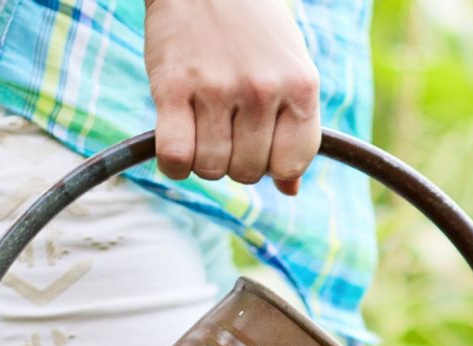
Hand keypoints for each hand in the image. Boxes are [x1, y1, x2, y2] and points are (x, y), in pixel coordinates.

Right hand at [145, 0, 320, 195]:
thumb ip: (295, 127)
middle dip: (235, 161)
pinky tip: (176, 144)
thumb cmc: (252, 27)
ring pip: (211, 168)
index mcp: (300, 87)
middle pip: (248, 172)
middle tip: (225, 128)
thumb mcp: (290, 69)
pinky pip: (175, 157)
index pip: (290, 165)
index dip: (272, 165)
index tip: (259, 144)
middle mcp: (261, 89)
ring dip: (203, 160)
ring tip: (202, 127)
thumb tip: (290, 191)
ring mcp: (216, 88)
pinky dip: (173, 164)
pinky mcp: (172, 86)